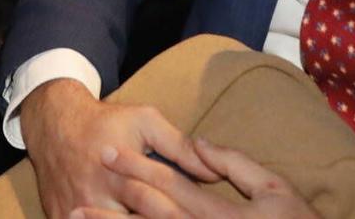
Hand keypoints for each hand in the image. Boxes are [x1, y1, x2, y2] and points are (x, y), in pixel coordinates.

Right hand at [22, 79, 210, 218]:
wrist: (54, 123)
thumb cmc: (106, 123)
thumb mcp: (145, 123)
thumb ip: (179, 148)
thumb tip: (214, 173)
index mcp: (119, 175)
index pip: (155, 205)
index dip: (179, 213)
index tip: (198, 214)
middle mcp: (96, 197)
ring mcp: (74, 212)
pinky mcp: (60, 218)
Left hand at [84, 137, 319, 218]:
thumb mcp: (275, 189)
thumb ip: (236, 163)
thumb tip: (200, 144)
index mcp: (224, 215)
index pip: (172, 186)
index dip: (137, 167)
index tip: (107, 151)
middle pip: (153, 217)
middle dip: (115, 202)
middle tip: (80, 191)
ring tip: (79, 218)